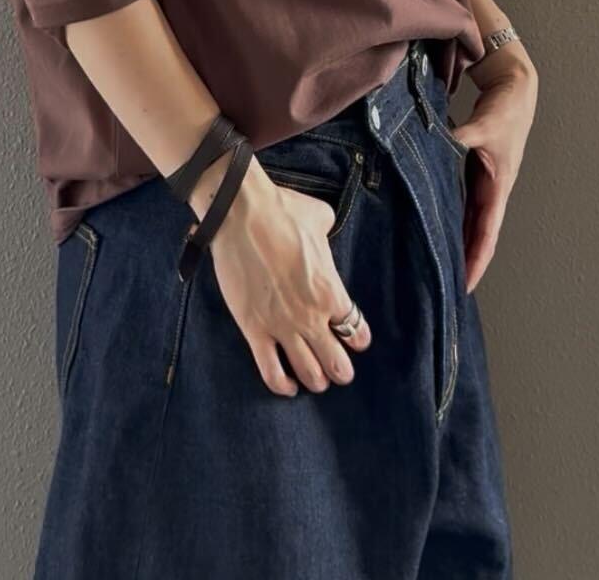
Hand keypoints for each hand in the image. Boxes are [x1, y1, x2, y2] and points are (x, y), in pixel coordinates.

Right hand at [206, 165, 372, 398]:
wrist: (241, 214)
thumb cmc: (282, 211)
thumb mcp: (320, 217)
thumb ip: (328, 231)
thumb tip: (324, 228)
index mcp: (331, 291)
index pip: (356, 330)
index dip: (358, 338)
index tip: (355, 339)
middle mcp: (311, 316)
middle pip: (336, 362)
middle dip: (340, 369)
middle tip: (339, 370)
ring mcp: (282, 327)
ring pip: (307, 373)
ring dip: (315, 380)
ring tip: (316, 381)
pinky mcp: (253, 330)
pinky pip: (271, 371)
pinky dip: (281, 385)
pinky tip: (287, 387)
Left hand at [450, 64, 537, 293]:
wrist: (514, 90)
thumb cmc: (505, 110)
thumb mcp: (483, 125)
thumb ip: (460, 136)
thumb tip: (439, 145)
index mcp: (497, 186)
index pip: (485, 233)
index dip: (475, 260)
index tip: (465, 285)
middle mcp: (491, 190)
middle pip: (476, 235)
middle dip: (464, 262)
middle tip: (445, 288)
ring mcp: (483, 182)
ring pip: (468, 221)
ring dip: (457, 242)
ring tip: (438, 266)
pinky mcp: (473, 171)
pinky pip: (461, 202)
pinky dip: (451, 217)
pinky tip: (435, 227)